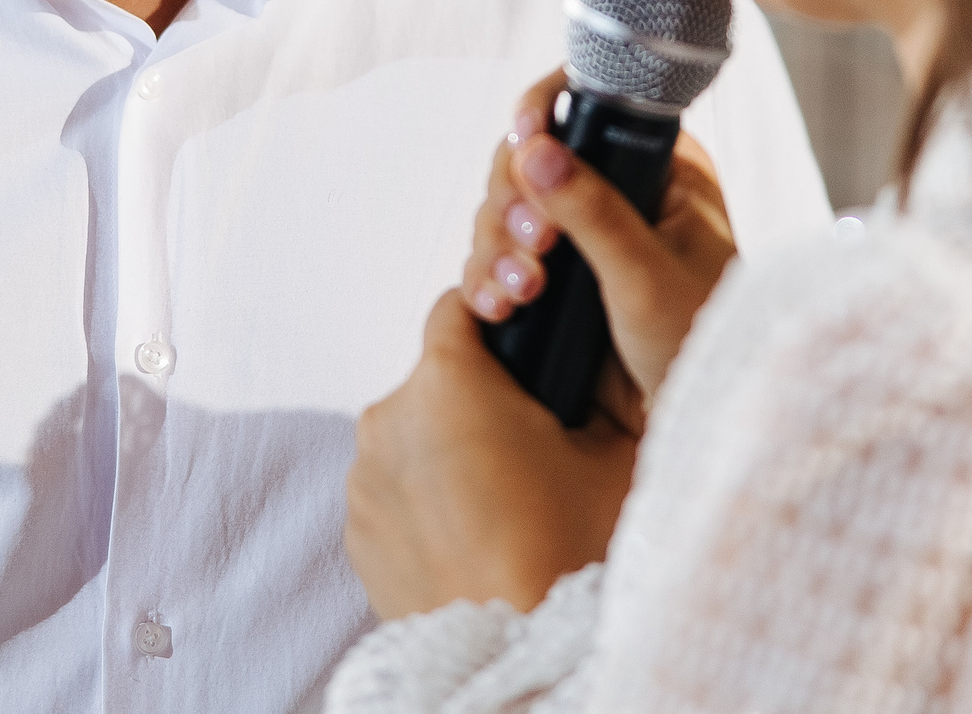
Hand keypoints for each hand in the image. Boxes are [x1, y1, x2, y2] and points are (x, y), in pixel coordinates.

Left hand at [346, 291, 639, 620]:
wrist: (521, 666)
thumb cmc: (572, 557)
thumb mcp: (616, 452)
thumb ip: (598, 382)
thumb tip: (589, 353)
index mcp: (447, 381)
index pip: (461, 306)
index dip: (499, 317)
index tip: (528, 351)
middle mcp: (388, 419)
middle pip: (437, 376)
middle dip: (481, 398)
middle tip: (535, 446)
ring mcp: (363, 480)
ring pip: (414, 436)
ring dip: (450, 452)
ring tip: (508, 504)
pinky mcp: (356, 533)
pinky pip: (395, 491)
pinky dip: (428, 502)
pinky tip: (475, 537)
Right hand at [462, 69, 736, 427]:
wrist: (695, 421)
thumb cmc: (700, 344)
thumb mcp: (646, 277)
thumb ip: (592, 212)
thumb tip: (534, 149)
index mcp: (657, 168)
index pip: (588, 103)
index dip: (543, 108)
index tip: (522, 133)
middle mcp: (615, 191)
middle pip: (527, 157)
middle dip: (514, 202)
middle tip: (535, 247)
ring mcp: (580, 235)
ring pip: (505, 210)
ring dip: (498, 247)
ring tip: (521, 290)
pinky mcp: (553, 279)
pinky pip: (499, 259)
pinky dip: (489, 278)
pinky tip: (499, 306)